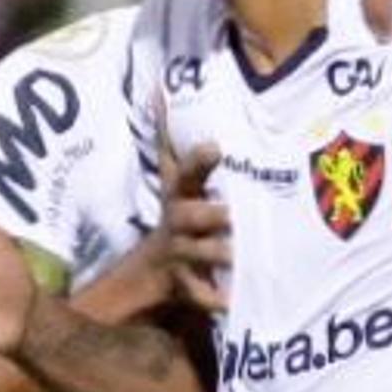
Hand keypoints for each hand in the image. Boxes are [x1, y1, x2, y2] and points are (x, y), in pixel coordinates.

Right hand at [149, 136, 231, 312]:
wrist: (154, 270)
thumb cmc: (179, 214)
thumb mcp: (173, 178)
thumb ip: (171, 139)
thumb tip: (161, 89)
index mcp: (179, 194)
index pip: (185, 172)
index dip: (198, 161)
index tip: (215, 147)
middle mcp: (178, 222)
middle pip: (189, 215)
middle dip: (210, 213)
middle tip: (231, 213)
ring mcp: (181, 254)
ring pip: (199, 253)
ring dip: (217, 253)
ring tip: (237, 254)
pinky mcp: (186, 285)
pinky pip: (200, 296)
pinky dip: (212, 301)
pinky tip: (228, 303)